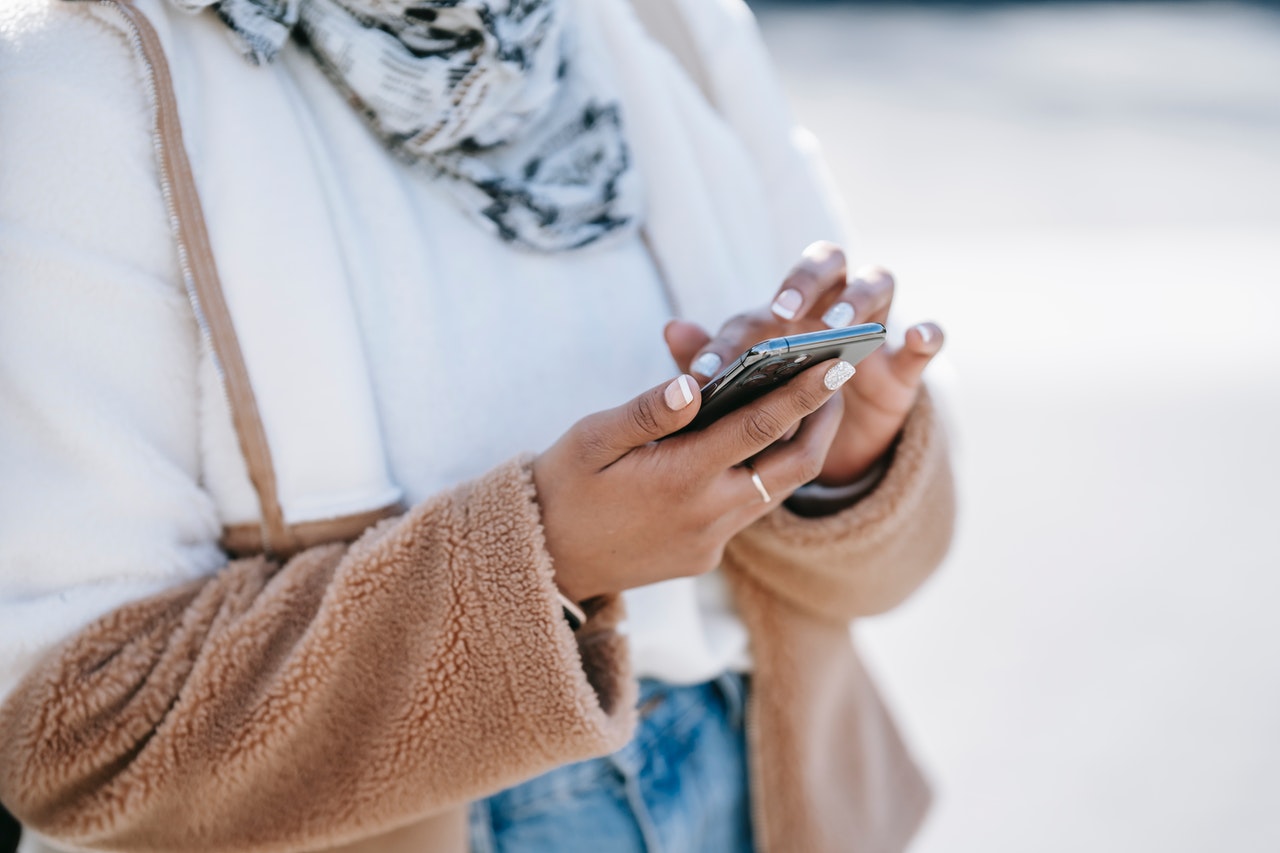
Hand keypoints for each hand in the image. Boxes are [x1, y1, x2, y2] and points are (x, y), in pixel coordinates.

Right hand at [533, 359, 851, 601]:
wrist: (544, 562)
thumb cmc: (562, 487)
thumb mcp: (591, 439)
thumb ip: (647, 411)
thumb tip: (695, 383)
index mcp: (681, 478)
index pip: (762, 426)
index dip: (805, 392)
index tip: (838, 362)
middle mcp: (708, 515)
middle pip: (796, 466)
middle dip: (823, 421)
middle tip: (835, 379)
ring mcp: (710, 542)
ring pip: (776, 490)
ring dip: (798, 449)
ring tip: (805, 406)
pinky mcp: (705, 558)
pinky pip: (747, 511)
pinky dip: (761, 475)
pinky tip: (752, 448)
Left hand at [664, 241, 943, 485]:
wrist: (829, 448)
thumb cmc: (778, 403)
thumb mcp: (744, 389)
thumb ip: (712, 358)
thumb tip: (671, 329)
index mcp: (788, 308)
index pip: (764, 299)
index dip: (741, 327)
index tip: (714, 366)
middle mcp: (832, 303)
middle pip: (827, 263)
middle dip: (804, 281)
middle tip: (780, 313)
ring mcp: (874, 327)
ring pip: (878, 283)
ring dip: (857, 302)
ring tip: (837, 331)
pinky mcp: (905, 364)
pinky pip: (926, 339)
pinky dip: (926, 334)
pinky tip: (917, 339)